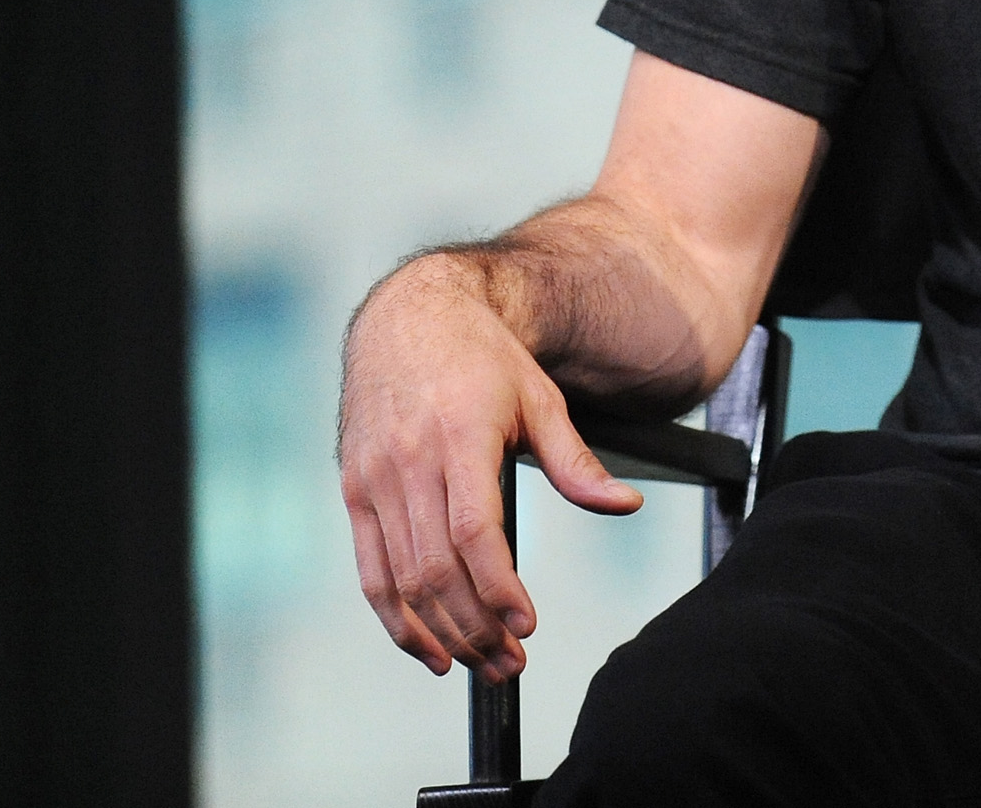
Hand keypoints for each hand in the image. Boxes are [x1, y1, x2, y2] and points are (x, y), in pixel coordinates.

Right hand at [338, 252, 641, 681]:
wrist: (409, 317)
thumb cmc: (482, 358)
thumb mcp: (540, 398)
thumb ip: (577, 463)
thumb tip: (625, 506)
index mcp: (460, 437)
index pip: (474, 532)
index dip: (498, 588)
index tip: (527, 624)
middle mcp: (409, 462)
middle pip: (437, 570)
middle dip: (476, 627)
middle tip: (513, 661)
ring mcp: (375, 480)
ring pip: (402, 580)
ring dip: (442, 633)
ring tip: (482, 663)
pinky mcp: (355, 492)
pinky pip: (371, 571)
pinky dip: (396, 619)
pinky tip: (429, 647)